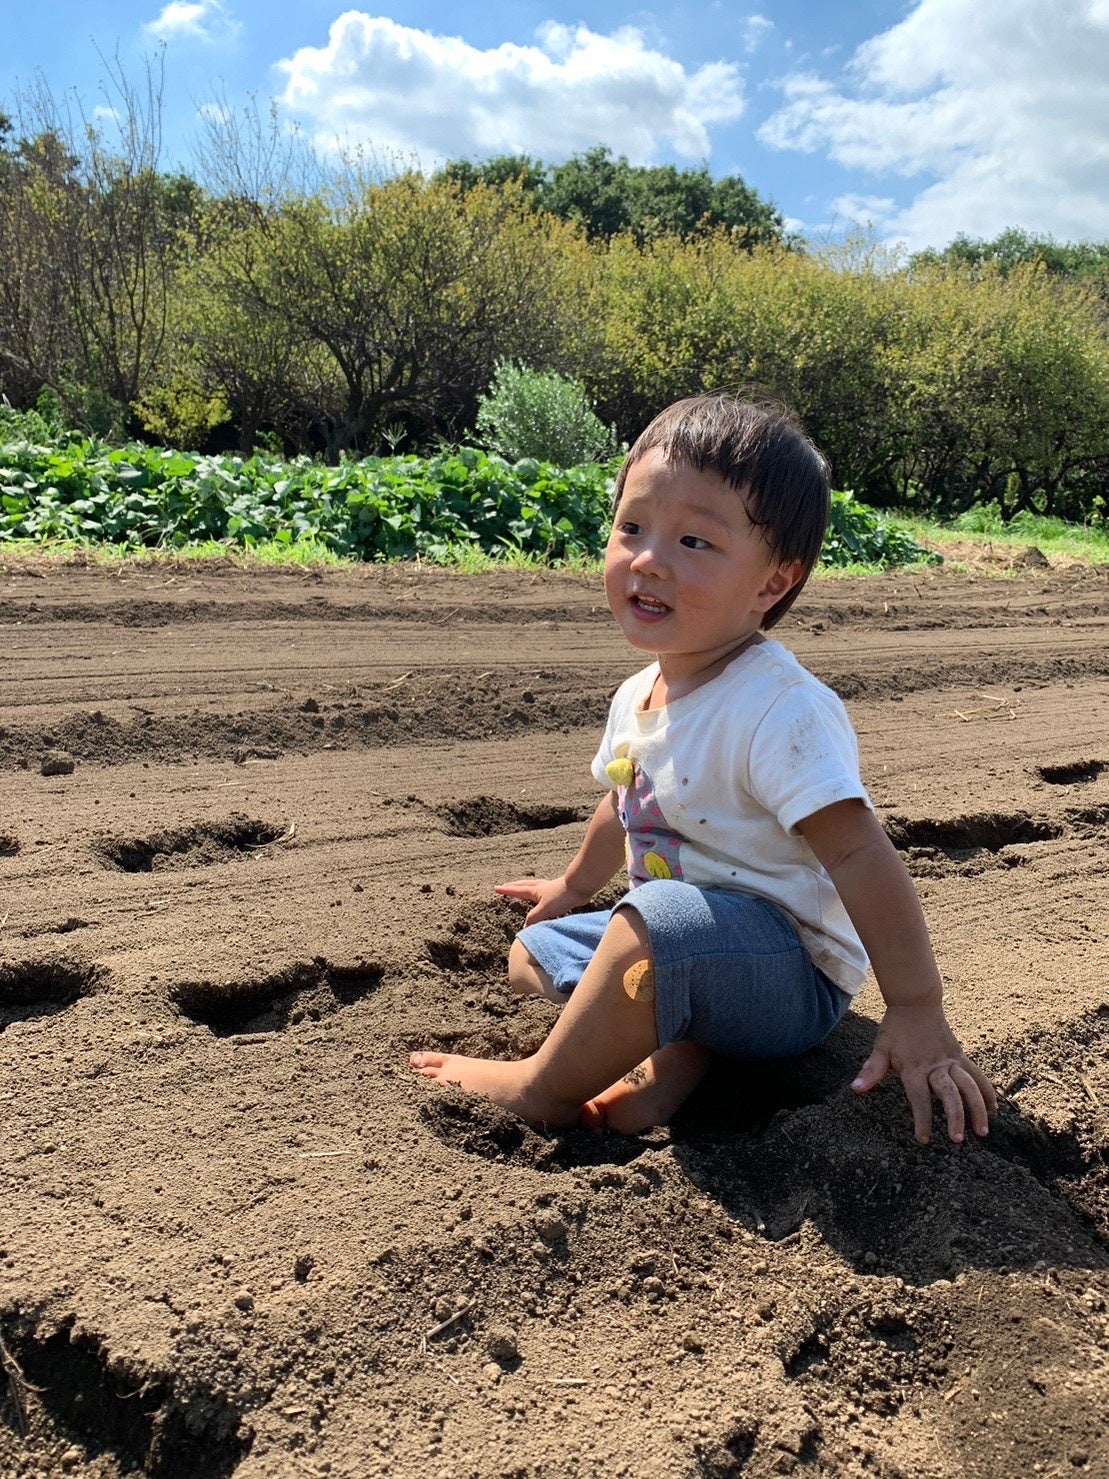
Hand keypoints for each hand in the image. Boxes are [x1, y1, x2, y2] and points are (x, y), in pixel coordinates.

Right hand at [494, 876, 591, 925]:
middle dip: (514, 886)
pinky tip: (544, 899)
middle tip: (506, 885)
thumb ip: (533, 918)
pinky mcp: (560, 893)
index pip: (517, 891)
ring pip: (534, 887)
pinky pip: (545, 893)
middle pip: (524, 885)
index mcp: (535, 891)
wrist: (580, 887)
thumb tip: (525, 928)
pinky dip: (540, 894)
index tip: (496, 888)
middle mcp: (541, 888)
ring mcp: (550, 889)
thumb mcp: (544, 909)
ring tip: (523, 890)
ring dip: (526, 888)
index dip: (507, 891)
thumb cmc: (562, 896)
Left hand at [851, 1005, 997, 1143]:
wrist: (916, 1002)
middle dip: (955, 1117)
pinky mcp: (961, 1056)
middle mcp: (935, 1065)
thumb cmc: (895, 1029)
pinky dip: (987, 1091)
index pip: (919, 1098)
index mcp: (913, 1067)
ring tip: (982, 1132)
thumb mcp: (880, 1048)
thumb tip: (855, 1090)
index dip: (922, 1119)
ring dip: (977, 1108)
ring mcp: (951, 1060)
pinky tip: (993, 1108)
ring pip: (969, 1086)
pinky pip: (977, 1075)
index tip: (924, 1139)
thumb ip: (871, 1071)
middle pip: (949, 1094)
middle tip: (958, 1140)